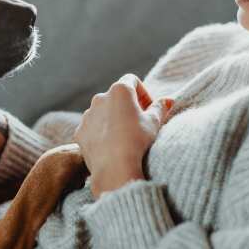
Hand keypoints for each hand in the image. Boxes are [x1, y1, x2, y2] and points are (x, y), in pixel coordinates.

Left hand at [74, 74, 173, 197]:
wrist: (114, 167)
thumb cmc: (137, 141)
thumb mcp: (154, 122)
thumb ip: (161, 107)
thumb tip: (169, 100)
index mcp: (119, 90)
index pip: (132, 81)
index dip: (143, 93)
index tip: (149, 109)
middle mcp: (100, 98)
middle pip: (116, 96)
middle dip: (127, 106)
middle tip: (139, 124)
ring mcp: (88, 114)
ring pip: (103, 111)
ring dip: (113, 119)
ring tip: (125, 137)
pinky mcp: (80, 131)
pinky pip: (92, 127)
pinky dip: (101, 132)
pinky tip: (111, 146)